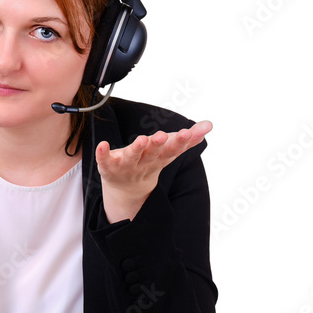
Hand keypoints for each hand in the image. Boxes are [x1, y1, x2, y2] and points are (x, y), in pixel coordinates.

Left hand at [96, 120, 211, 222]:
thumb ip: (189, 138)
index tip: (186, 133)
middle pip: (152, 154)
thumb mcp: (169, 151)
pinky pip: (105, 161)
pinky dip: (103, 154)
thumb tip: (209, 125)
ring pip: (132, 158)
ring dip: (136, 149)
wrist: (127, 188)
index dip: (180, 142)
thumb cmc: (150, 162)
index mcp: (160, 157)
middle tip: (161, 136)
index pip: (172, 150)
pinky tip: (102, 145)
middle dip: (157, 145)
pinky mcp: (109, 166)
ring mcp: (127, 166)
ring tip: (141, 139)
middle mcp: (145, 163)